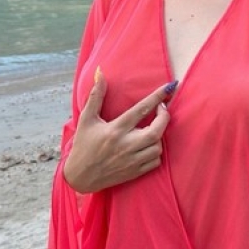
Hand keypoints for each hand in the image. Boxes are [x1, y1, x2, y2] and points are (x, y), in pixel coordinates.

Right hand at [63, 70, 176, 192]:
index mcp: (115, 130)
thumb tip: (100, 72)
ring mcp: (131, 160)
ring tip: (153, 128)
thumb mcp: (86, 119)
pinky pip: (155, 161)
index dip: (157, 97)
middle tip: (162, 109)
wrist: (80, 176)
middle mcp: (125, 145)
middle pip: (156, 131)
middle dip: (165, 117)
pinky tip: (149, 145)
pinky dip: (156, 152)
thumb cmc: (83, 145)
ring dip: (159, 135)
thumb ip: (95, 95)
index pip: (141, 110)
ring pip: (157, 146)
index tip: (169, 87)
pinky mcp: (135, 172)